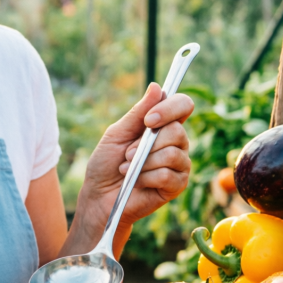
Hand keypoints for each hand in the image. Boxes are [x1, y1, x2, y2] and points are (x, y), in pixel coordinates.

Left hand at [75, 83, 193, 238]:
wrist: (99, 196)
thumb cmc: (106, 163)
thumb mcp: (117, 133)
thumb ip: (138, 112)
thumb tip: (157, 87)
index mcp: (163, 125)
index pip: (183, 105)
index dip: (170, 108)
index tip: (149, 120)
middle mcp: (176, 142)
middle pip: (177, 130)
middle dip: (146, 143)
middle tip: (127, 154)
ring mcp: (179, 164)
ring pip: (172, 153)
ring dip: (143, 162)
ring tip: (127, 169)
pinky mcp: (177, 185)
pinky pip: (167, 175)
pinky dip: (146, 177)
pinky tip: (137, 182)